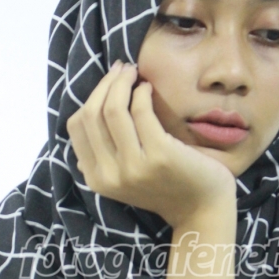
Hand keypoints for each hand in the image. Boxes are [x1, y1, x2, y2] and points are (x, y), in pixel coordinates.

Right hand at [66, 61, 235, 228]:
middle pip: (91, 114)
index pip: (77, 127)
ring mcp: (134, 166)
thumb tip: (84, 120)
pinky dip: (142, 92)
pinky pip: (141, 111)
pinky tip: (149, 89)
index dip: (90, 97)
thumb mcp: (125, 176)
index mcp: (97, 179)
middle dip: (105, 84)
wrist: (202, 210)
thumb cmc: (167, 186)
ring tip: (134, 72)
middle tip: (122, 69)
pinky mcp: (159, 155)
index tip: (108, 83)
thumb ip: (104, 156)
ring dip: (122, 82)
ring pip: (113, 109)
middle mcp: (110, 175)